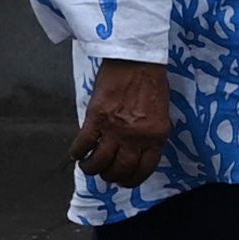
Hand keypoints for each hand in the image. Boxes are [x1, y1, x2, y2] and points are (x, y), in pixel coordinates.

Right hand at [76, 60, 173, 187]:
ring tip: (89, 166)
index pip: (144, 170)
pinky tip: (77, 154)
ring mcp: (115, 129)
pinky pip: (83, 145)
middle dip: (111, 176)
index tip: (125, 180)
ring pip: (99, 163)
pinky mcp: (96, 118)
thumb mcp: (161, 113)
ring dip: (92, 169)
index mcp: (156, 136)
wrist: (137, 59)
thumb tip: (138, 152)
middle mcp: (136, 137)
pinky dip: (77, 153)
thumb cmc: (151, 82)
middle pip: (120, 170)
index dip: (132, 180)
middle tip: (106, 173)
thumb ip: (151, 135)